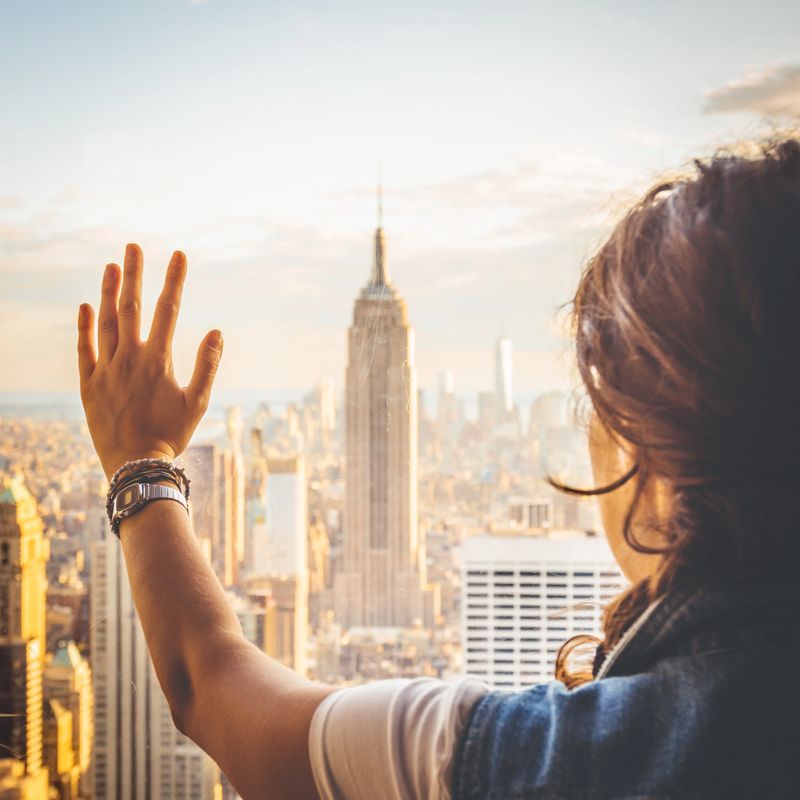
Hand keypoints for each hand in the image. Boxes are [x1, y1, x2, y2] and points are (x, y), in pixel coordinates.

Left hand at [77, 244, 222, 479]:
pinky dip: (84, 326)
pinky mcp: (88, 384)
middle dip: (135, 274)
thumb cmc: (172, 434)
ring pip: (106, 322)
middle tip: (134, 246)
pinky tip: (86, 305)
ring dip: (109, 291)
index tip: (178, 255)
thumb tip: (216, 330)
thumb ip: (208, 365)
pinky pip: (84, 349)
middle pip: (132, 307)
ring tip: (112, 265)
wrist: (135, 465)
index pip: (168, 310)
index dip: (174, 280)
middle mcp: (130, 359)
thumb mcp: (198, 402)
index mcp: (158, 360)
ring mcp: (106, 370)